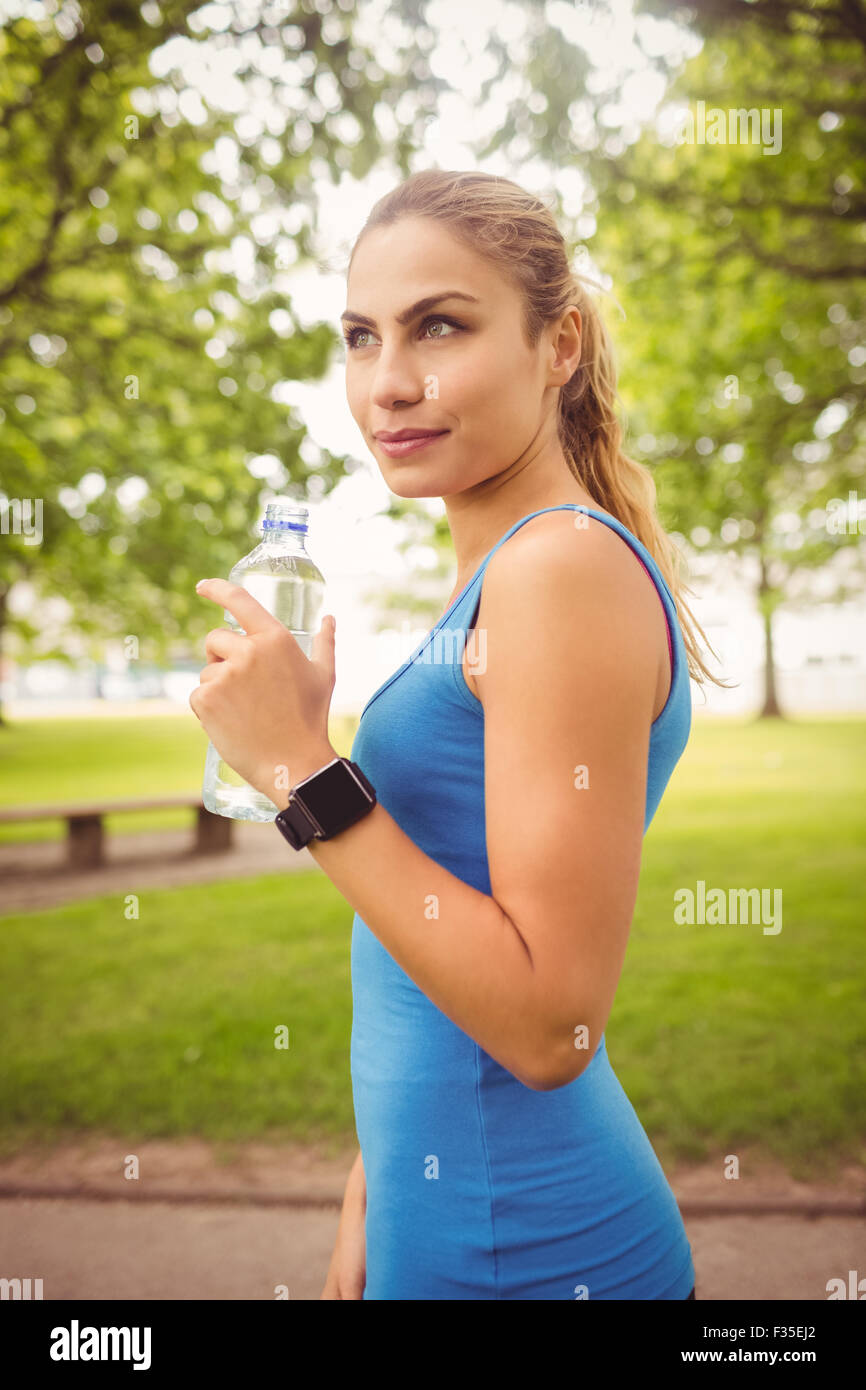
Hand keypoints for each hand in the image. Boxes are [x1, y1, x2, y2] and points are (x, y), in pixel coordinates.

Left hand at [189, 578, 336, 800]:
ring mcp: (224, 674)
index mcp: (275, 638)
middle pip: (215, 639)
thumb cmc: (310, 719)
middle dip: (221, 657)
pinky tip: (232, 723)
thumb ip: (325, 642)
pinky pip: (197, 695)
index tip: (202, 587)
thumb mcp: (324, 675)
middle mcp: (248, 651)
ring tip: (245, 712)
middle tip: (243, 687)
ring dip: (218, 688)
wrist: (294, 763)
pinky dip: (208, 709)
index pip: (239, 601)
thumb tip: (329, 618)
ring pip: (207, 671)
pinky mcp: (206, 698)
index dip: (217, 589)